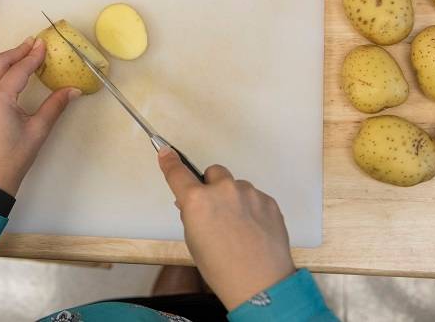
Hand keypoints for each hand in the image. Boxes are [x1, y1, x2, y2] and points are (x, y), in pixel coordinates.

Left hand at [0, 37, 80, 196]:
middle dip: (16, 51)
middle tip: (31, 43)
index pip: (18, 70)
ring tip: (21, 58)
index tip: (43, 44)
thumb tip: (73, 90)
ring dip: (5, 64)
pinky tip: (8, 83)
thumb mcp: (38, 131)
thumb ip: (55, 106)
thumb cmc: (14, 158)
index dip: (32, 56)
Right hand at [158, 146, 294, 309]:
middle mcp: (223, 190)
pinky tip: (253, 231)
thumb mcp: (193, 241)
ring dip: (234, 199)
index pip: (178, 172)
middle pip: (214, 172)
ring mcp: (249, 193)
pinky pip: (255, 197)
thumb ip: (192, 214)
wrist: (260, 283)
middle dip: (212, 186)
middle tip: (215, 211)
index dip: (170, 161)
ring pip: (237, 186)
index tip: (166, 152)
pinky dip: (251, 209)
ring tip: (239, 228)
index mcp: (197, 200)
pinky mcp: (268, 200)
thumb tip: (193, 203)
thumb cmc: (221, 269)